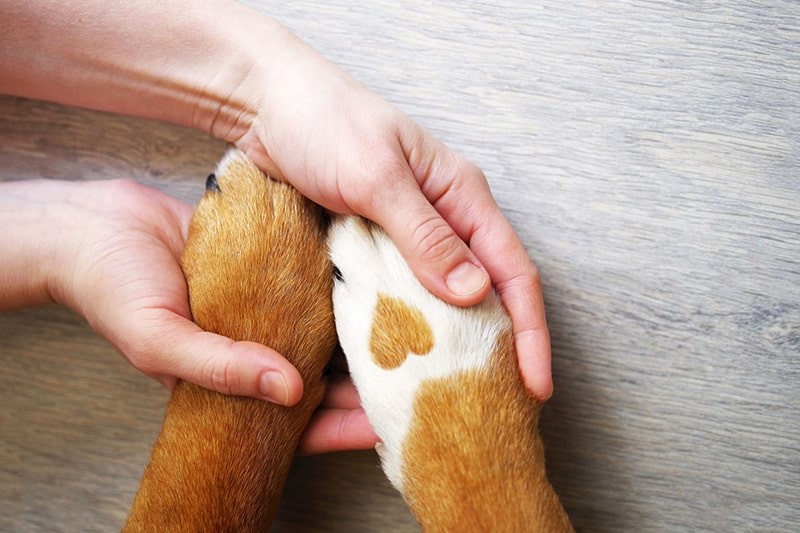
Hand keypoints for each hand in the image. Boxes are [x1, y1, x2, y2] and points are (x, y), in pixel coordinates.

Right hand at [0, 179, 376, 452]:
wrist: (96, 226)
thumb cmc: (114, 291)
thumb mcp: (159, 340)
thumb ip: (219, 367)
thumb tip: (287, 390)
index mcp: (228, 382)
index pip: (292, 421)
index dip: (337, 429)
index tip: (384, 427)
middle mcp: (252, 348)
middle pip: (320, 379)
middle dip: (363, 385)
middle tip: (415, 381)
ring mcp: (261, 309)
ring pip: (320, 333)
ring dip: (358, 336)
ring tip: (407, 337)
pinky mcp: (266, 268)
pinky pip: (309, 285)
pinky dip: (337, 290)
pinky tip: (372, 283)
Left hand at [234, 34, 552, 399]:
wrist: (264, 106)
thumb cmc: (324, 120)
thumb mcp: (376, 175)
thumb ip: (424, 235)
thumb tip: (477, 294)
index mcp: (461, 196)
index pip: (512, 270)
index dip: (529, 330)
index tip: (535, 385)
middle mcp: (443, 221)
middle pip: (487, 294)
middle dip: (499, 349)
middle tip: (499, 406)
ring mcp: (406, 240)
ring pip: (442, 304)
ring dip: (450, 348)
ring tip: (452, 399)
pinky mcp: (372, 252)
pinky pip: (398, 300)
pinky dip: (405, 334)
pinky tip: (400, 367)